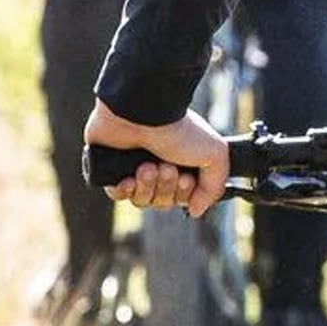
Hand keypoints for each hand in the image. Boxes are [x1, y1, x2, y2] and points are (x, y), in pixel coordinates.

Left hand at [84, 100, 228, 218]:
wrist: (144, 115)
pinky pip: (117, 194)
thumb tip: (196, 210)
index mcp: (182, 164)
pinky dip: (125, 191)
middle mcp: (159, 166)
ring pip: (142, 200)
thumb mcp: (215, 156)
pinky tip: (130, 179)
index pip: (183, 197)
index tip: (187, 179)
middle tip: (167, 168)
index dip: (185, 194)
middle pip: (163, 202)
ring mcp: (134, 168)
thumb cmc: (180, 131)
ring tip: (147, 167)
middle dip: (166, 188)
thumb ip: (214, 188)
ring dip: (147, 188)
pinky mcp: (111, 168)